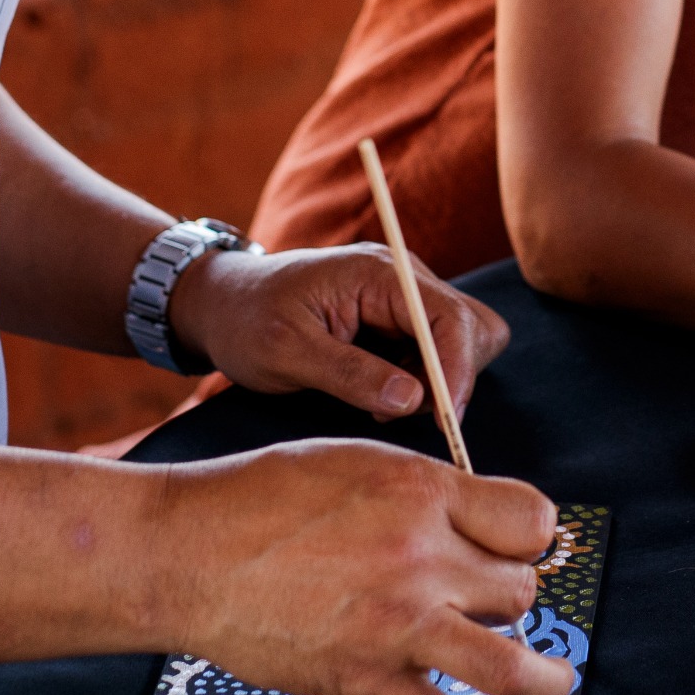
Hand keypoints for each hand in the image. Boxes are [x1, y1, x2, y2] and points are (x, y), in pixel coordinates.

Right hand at [150, 441, 570, 694]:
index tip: (510, 546)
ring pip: (511, 664)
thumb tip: (472, 520)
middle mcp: (422, 557)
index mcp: (422, 492)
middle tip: (472, 599)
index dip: (527, 537)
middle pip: (519, 590)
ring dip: (543, 679)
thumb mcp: (358, 460)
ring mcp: (399, 624)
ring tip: (550, 683)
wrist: (190, 551)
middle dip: (505, 595)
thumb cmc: (260, 498)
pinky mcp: (369, 680)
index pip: (532, 521)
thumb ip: (425, 491)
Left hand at [167, 246, 511, 423]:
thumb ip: (349, 374)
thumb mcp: (285, 353)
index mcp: (378, 272)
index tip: (443, 421)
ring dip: (437, 383)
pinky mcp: (399, 320)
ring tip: (377, 401)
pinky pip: (437, 353)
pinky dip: (422, 383)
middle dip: (454, 376)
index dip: (457, 371)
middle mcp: (402, 278)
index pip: (450, 317)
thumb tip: (414, 400)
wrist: (221, 304)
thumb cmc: (245, 321)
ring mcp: (403, 297)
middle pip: (473, 326)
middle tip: (405, 411)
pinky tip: (376, 394)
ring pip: (462, 343)